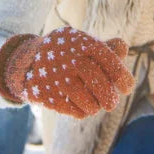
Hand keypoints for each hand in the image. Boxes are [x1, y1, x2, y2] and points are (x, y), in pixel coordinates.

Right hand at [0, 26, 134, 118]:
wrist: (26, 61)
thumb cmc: (64, 53)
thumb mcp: (82, 45)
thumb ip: (105, 48)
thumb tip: (123, 48)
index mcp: (80, 42)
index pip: (107, 58)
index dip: (121, 75)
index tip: (127, 88)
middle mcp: (67, 57)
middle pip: (97, 80)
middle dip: (108, 96)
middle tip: (111, 104)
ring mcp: (55, 75)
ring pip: (85, 98)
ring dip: (94, 106)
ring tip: (95, 106)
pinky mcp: (45, 93)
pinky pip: (70, 108)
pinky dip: (80, 111)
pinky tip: (81, 109)